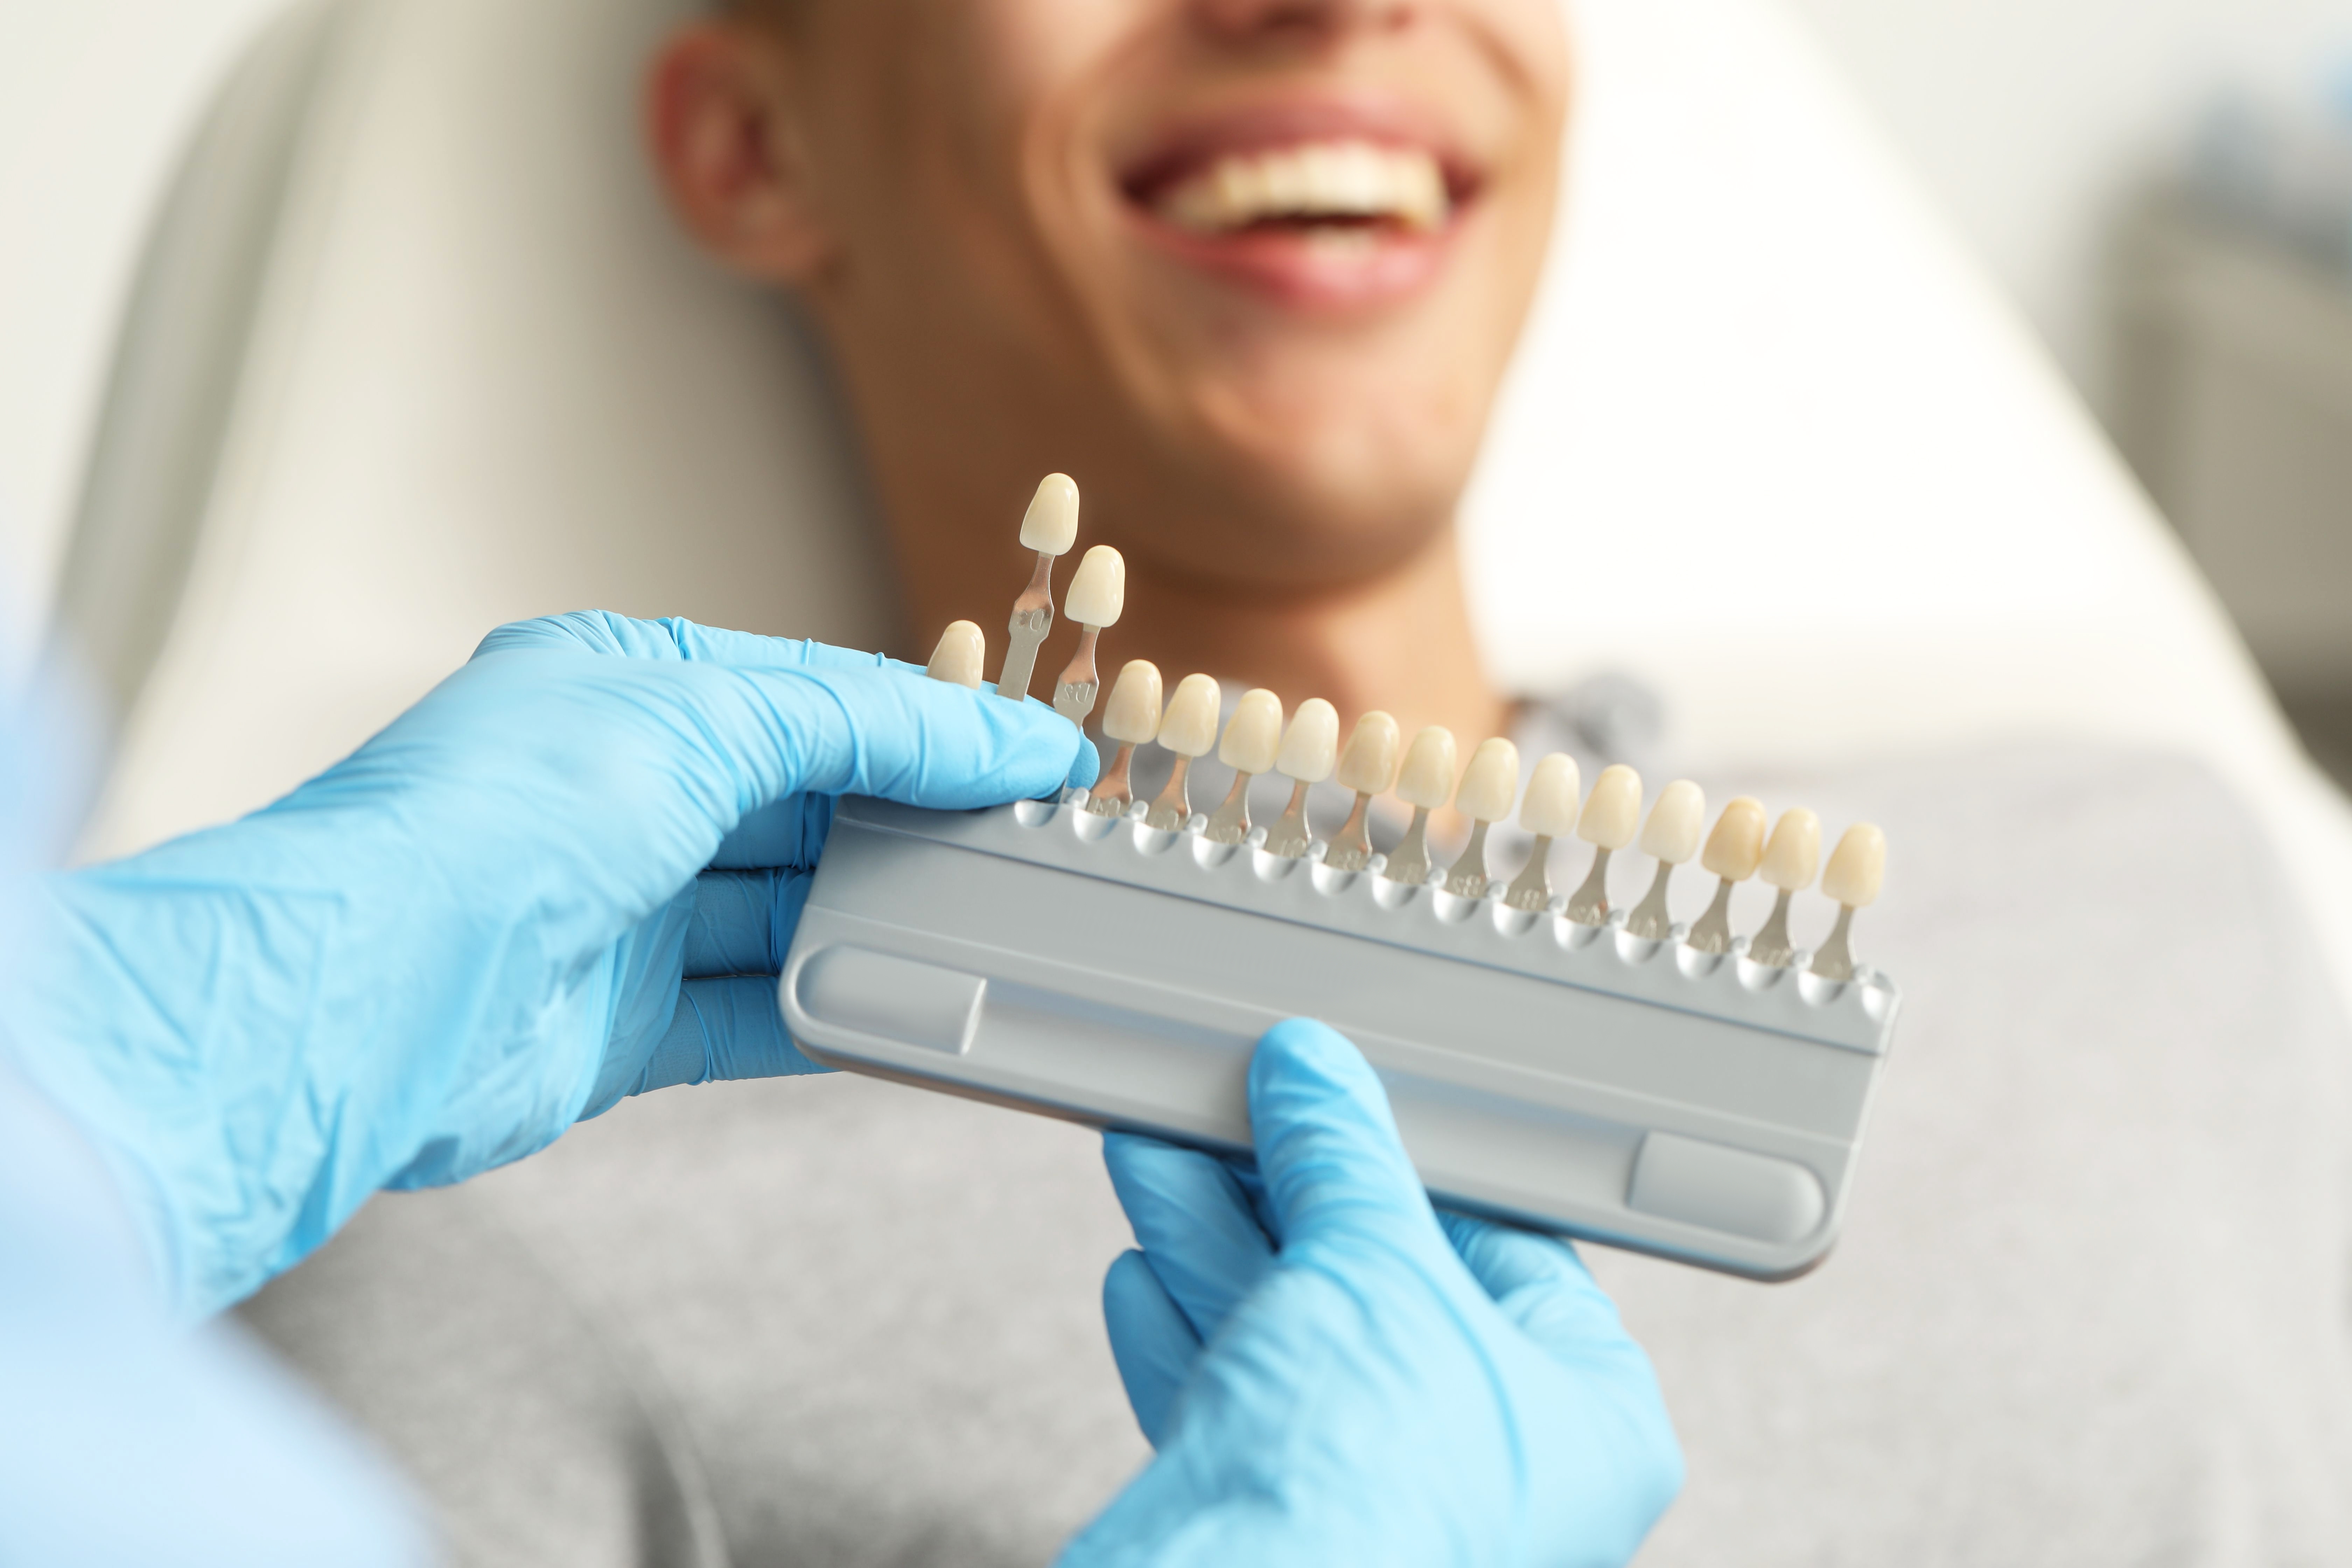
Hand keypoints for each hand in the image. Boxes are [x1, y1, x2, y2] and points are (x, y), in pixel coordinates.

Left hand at [7, 612, 1090, 1315]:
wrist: (376, 988)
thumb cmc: (499, 817)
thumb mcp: (700, 715)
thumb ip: (856, 723)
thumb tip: (988, 736)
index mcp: (618, 689)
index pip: (810, 698)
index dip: (929, 728)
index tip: (1032, 758)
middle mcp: (617, 796)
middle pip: (806, 811)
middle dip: (912, 829)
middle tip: (1029, 847)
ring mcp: (620, 915)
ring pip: (788, 916)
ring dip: (881, 925)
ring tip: (991, 929)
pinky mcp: (620, 1027)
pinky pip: (756, 1016)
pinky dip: (832, 1014)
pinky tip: (907, 1010)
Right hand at [1068, 1019, 1681, 1567]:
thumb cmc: (1374, 1486)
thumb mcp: (1371, 1262)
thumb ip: (1342, 1158)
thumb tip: (1316, 1082)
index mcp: (1590, 1423)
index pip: (1506, 1250)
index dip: (1412, 1163)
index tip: (1340, 1102)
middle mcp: (1501, 1474)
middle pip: (1386, 1291)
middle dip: (1284, 1193)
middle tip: (1230, 1115)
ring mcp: (1393, 1506)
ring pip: (1299, 1343)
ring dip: (1214, 1240)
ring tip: (1155, 1152)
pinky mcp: (1293, 1530)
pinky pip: (1243, 1410)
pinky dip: (1188, 1336)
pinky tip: (1144, 1272)